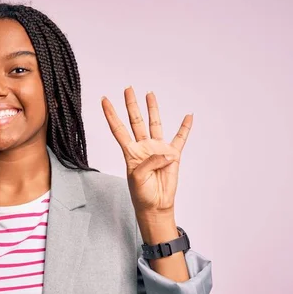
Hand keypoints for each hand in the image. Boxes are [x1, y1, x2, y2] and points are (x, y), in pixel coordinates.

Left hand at [101, 87, 192, 213]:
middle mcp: (143, 147)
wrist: (156, 205)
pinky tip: (188, 116)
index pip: (118, 129)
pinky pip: (180, 138)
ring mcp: (158, 149)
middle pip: (135, 121)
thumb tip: (165, 152)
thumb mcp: (138, 178)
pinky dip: (185, 128)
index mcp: (130, 152)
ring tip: (149, 94)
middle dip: (131, 105)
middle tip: (128, 89)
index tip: (104, 100)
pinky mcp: (173, 155)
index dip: (111, 114)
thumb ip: (149, 162)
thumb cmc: (142, 194)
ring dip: (152, 109)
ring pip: (155, 124)